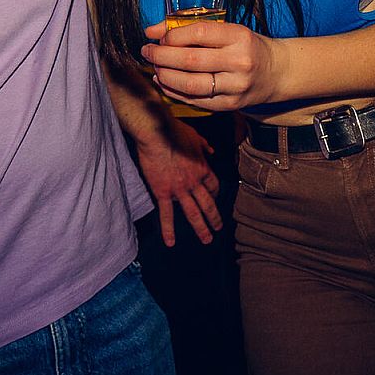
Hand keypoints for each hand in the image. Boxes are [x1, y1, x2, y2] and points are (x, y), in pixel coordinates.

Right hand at [133, 117, 222, 246]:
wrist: (156, 134)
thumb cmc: (174, 131)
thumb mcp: (194, 136)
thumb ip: (204, 145)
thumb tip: (211, 150)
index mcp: (202, 168)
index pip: (213, 186)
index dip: (214, 193)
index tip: (213, 197)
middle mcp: (194, 182)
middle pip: (208, 204)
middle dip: (214, 218)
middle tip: (218, 229)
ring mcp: (179, 189)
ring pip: (192, 212)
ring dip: (201, 228)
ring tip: (206, 239)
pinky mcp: (163, 192)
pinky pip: (167, 214)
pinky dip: (168, 230)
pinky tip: (170, 242)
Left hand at [142, 20, 284, 110]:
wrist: (276, 73)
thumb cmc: (246, 46)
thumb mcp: (227, 30)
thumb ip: (191, 28)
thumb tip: (152, 30)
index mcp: (240, 37)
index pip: (199, 33)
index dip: (173, 35)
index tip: (159, 37)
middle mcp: (239, 62)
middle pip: (190, 60)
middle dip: (161, 56)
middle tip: (148, 52)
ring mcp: (235, 86)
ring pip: (190, 84)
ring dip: (165, 76)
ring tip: (155, 67)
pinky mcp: (230, 105)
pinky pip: (195, 100)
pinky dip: (174, 91)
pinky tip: (164, 81)